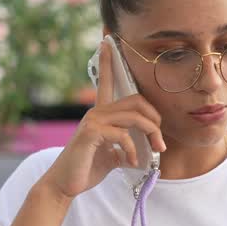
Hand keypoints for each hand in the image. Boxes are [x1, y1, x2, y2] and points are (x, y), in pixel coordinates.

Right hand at [40, 41, 166, 200]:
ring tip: (155, 151)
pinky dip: (133, 150)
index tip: (107, 41)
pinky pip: (123, 134)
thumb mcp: (113, 153)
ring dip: (151, 134)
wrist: (66, 184)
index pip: (105, 81)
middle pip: (136, 100)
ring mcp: (93, 121)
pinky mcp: (91, 133)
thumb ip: (127, 144)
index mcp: (101, 113)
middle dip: (154, 119)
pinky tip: (132, 161)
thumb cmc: (88, 167)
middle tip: (160, 141)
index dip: (107, 61)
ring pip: (134, 117)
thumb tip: (149, 147)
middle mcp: (96, 112)